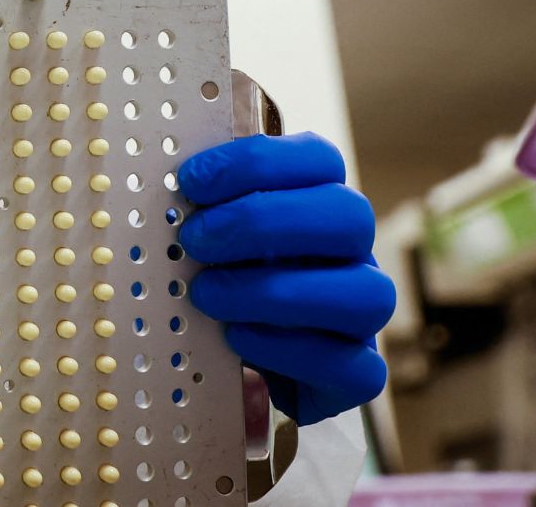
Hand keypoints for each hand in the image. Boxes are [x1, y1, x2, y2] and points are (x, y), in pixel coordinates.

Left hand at [176, 133, 394, 425]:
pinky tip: (236, 337)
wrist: (243, 360)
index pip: (320, 160)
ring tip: (207, 294)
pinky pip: (352, 366)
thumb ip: (204, 208)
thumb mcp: (211, 237)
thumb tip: (171, 185)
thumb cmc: (224, 282)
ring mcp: (362, 316)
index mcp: (319, 206)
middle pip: (350, 216)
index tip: (191, 181)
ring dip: (273, 292)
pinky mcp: (358, 375)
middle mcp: (353, 255)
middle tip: (196, 240)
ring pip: (365, 294)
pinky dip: (287, 350)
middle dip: (263, 221)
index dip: (258, 162)